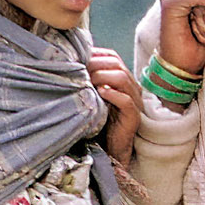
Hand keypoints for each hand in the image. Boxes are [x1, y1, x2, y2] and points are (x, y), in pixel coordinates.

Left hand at [87, 48, 142, 168]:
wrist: (110, 149)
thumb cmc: (99, 122)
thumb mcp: (92, 96)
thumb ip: (88, 81)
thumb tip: (70, 64)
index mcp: (122, 79)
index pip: (113, 57)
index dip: (96, 54)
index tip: (78, 58)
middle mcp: (131, 87)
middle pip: (117, 64)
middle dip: (96, 64)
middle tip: (80, 70)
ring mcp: (134, 101)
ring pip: (122, 78)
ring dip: (102, 76)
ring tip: (88, 81)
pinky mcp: (134, 116)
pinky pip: (126, 101)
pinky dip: (112, 94)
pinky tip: (100, 93)